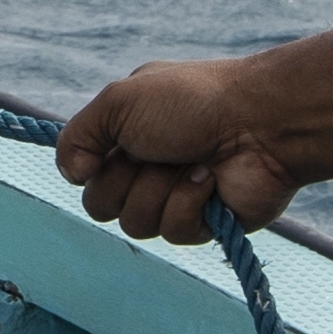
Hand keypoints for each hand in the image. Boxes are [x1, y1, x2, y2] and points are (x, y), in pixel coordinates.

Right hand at [54, 55, 303, 243]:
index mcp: (128, 133)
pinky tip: (213, 180)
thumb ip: (77, 136)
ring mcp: (175, 196)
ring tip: (195, 163)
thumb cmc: (194, 103)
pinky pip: (173, 233)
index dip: (92, 166)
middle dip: (127, 179)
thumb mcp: (119, 100)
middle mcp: (148, 165)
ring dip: (161, 190)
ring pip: (136, 224)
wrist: (261, 123)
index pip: (83, 172)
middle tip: (158, 153)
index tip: (115, 147)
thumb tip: (71, 176)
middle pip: (101, 205)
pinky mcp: (204, 223)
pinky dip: (190, 203)